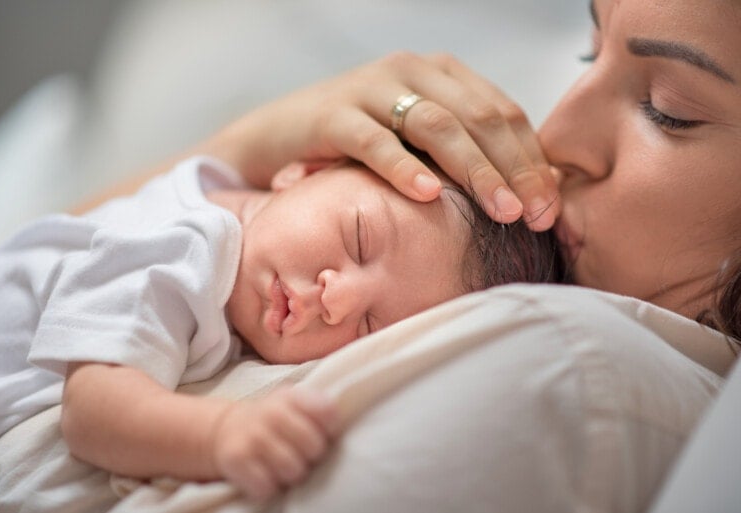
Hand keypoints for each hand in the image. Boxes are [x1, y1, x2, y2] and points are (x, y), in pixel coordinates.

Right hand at [211, 386, 338, 500]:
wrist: (227, 427)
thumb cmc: (274, 421)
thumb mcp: (295, 405)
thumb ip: (320, 410)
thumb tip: (340, 430)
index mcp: (292, 397)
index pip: (327, 412)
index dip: (331, 429)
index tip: (325, 434)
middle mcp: (272, 412)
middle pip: (314, 446)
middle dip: (313, 457)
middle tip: (303, 455)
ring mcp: (253, 435)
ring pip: (293, 470)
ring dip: (291, 475)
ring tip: (285, 467)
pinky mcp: (236, 458)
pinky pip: (266, 487)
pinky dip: (268, 488)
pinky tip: (265, 476)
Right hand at [222, 52, 559, 229]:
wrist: (280, 135)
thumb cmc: (359, 145)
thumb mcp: (416, 142)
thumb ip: (462, 154)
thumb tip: (526, 196)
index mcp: (443, 74)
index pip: (503, 112)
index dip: (532, 159)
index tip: (550, 207)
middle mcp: (413, 71)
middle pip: (479, 117)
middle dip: (514, 168)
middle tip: (536, 214)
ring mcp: (372, 88)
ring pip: (437, 125)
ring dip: (474, 169)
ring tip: (499, 210)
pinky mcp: (333, 114)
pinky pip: (374, 141)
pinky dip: (403, 167)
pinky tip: (426, 193)